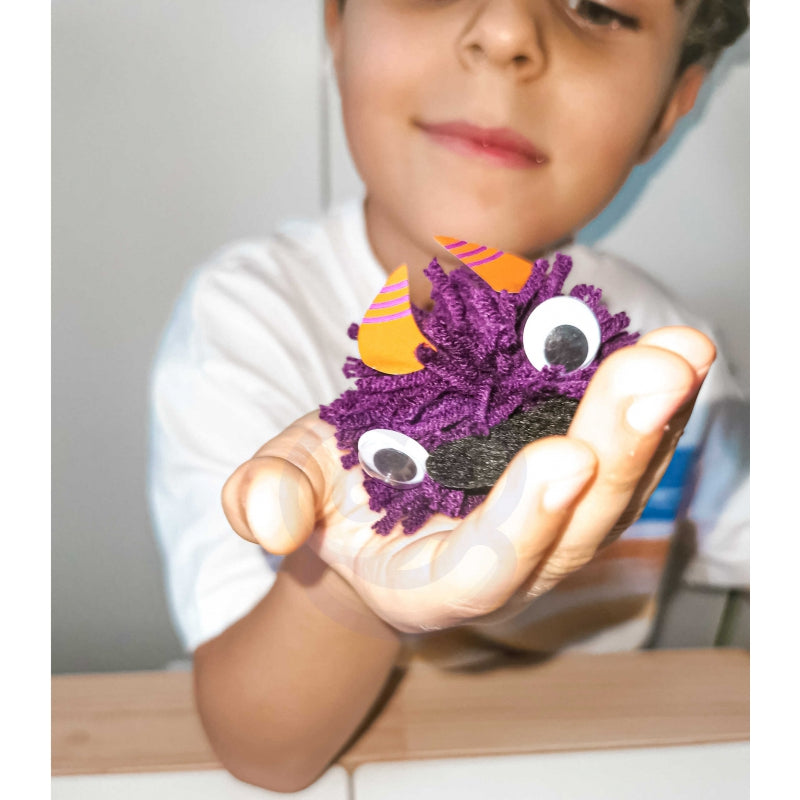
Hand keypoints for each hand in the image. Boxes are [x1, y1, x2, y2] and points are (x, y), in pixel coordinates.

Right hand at [223, 326, 713, 633]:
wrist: (375, 505)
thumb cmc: (330, 501)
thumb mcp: (285, 489)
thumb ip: (266, 501)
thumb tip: (269, 519)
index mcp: (428, 584)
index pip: (484, 570)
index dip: (522, 522)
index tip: (562, 457)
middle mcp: (507, 566)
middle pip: (575, 529)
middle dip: (618, 451)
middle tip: (657, 371)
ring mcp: (549, 527)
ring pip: (614, 491)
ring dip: (651, 422)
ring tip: (679, 350)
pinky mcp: (569, 484)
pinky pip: (618, 452)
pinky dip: (647, 406)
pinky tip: (671, 351)